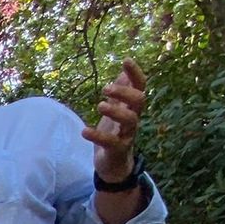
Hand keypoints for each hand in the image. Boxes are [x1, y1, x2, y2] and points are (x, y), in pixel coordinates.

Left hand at [83, 58, 146, 182]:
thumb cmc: (114, 133)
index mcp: (132, 108)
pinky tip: (84, 131)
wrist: (113, 164)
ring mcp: (127, 135)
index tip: (126, 59)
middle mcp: (133, 119)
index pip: (140, 86)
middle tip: (104, 88)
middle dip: (124, 92)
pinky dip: (97, 136)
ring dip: (115, 111)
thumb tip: (123, 73)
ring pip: (130, 120)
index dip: (135, 73)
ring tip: (100, 105)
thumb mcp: (116, 111)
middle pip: (139, 101)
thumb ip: (119, 94)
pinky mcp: (117, 150)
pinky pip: (111, 142)